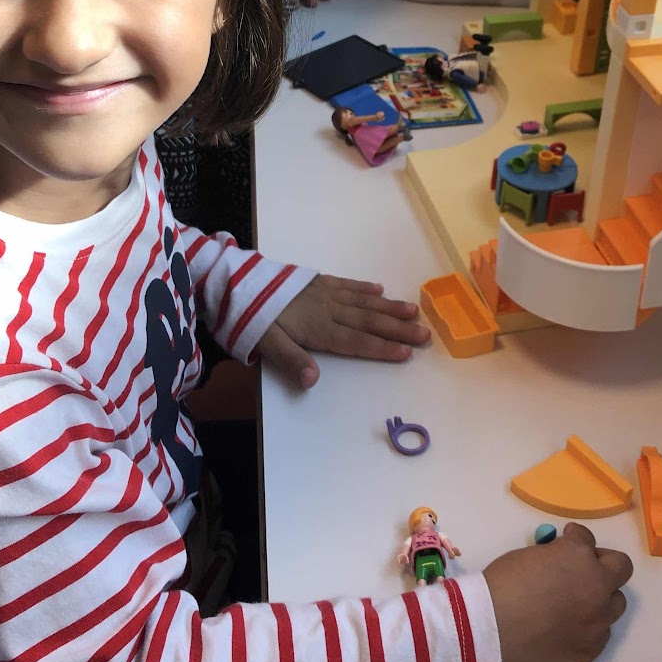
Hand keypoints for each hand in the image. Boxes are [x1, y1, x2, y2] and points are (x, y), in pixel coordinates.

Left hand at [257, 273, 427, 388]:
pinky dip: (364, 288)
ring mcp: (324, 293)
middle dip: (398, 328)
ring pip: (363, 301)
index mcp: (317, 328)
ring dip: (389, 307)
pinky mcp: (317, 281)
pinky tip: (379, 289)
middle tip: (425, 334)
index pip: (356, 341)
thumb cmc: (252, 319)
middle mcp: (328, 309)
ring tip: (414, 311)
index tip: (407, 352)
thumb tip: (314, 380)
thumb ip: (291, 362)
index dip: (381, 347)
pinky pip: (346, 284)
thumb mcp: (265, 344)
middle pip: (368, 321)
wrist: (236, 283)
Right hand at [484, 524, 632, 661]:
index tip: (567, 541)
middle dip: (602, 566)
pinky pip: (599, 635)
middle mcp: (598, 588)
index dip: (575, 540)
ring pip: (615, 605)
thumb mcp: (527, 555)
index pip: (588, 539)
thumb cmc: (501, 587)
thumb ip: (554, 555)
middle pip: (620, 569)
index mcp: (580, 557)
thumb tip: (560, 562)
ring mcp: (598, 623)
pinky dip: (587, 628)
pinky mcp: (590, 652)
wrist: (489, 632)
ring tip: (575, 605)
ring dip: (599, 599)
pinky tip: (565, 630)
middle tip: (581, 571)